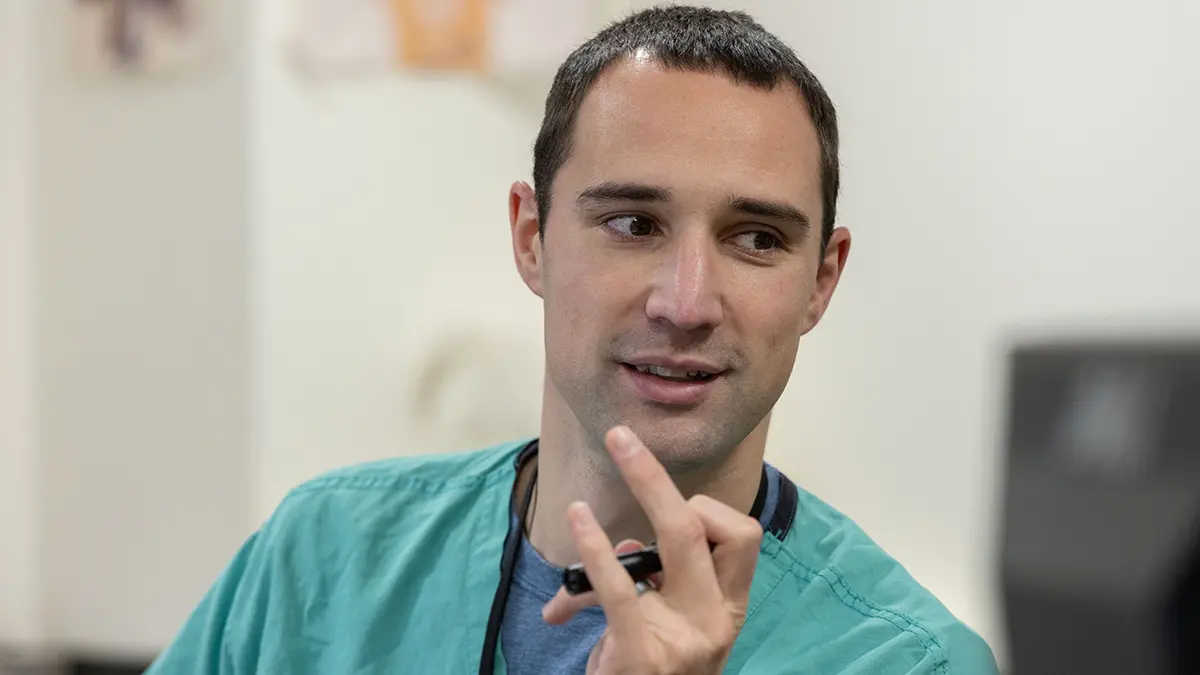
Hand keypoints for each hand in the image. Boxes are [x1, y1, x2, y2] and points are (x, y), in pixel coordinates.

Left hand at [541, 425, 763, 673]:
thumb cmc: (648, 674)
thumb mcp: (666, 628)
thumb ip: (652, 582)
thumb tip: (615, 543)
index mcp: (729, 609)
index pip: (742, 536)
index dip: (704, 511)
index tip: (665, 515)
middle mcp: (719, 621)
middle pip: (711, 527)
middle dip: (658, 477)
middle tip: (623, 439)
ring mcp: (689, 640)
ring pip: (677, 540)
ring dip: (638, 493)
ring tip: (601, 474)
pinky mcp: (645, 658)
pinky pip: (620, 588)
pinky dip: (595, 548)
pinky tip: (578, 519)